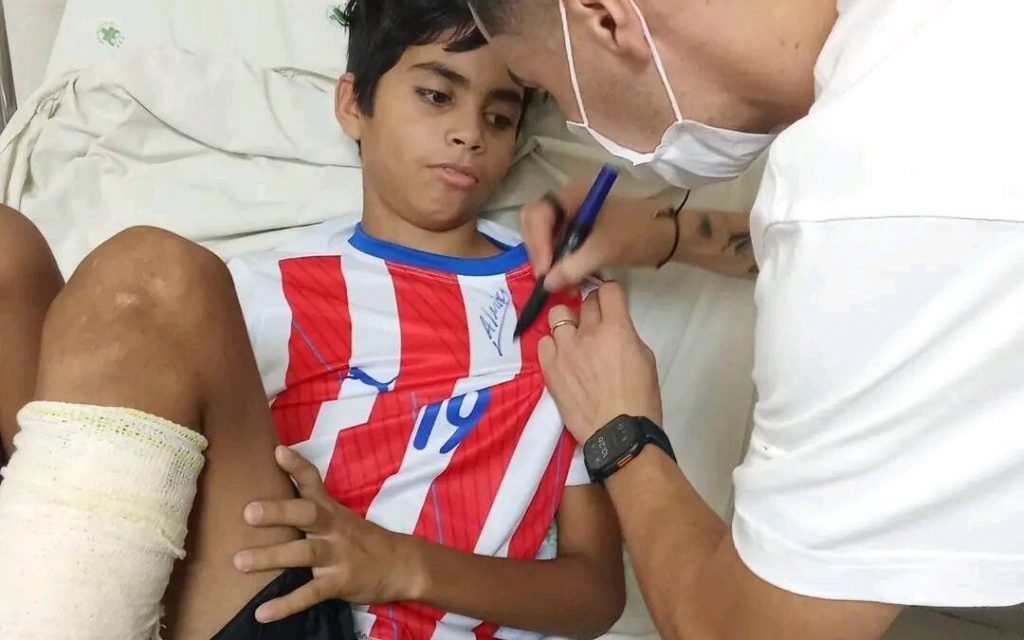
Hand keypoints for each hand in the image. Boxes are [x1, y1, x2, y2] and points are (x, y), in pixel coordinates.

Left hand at [234, 446, 417, 622]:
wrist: (400, 565)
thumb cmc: (361, 539)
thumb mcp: (339, 517)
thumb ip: (311, 505)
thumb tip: (276, 486)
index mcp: (331, 511)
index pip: (314, 483)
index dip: (298, 466)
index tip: (278, 451)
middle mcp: (334, 528)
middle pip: (308, 514)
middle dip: (279, 512)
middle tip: (248, 512)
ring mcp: (338, 555)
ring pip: (305, 553)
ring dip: (272, 557)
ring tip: (240, 561)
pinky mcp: (340, 582)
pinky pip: (311, 593)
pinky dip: (286, 604)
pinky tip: (262, 613)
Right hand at [520, 186, 674, 290]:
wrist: (667, 237)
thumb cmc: (637, 233)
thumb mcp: (605, 249)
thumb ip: (573, 266)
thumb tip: (546, 283)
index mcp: (572, 195)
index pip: (536, 215)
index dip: (536, 243)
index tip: (544, 271)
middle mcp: (567, 203)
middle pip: (534, 226)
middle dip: (538, 253)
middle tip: (546, 279)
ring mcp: (572, 218)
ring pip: (545, 240)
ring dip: (549, 263)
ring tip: (560, 286)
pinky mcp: (579, 234)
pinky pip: (559, 248)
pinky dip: (560, 266)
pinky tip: (568, 283)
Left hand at [538, 282, 662, 443]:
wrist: (618, 434)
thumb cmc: (640, 399)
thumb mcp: (645, 358)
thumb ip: (626, 334)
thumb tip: (613, 327)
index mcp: (617, 329)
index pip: (608, 289)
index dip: (609, 292)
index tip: (608, 299)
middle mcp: (587, 333)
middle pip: (584, 301)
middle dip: (591, 308)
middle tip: (595, 323)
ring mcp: (564, 350)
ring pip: (558, 316)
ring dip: (568, 323)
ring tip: (574, 339)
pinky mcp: (549, 368)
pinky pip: (544, 343)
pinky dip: (553, 346)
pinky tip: (562, 357)